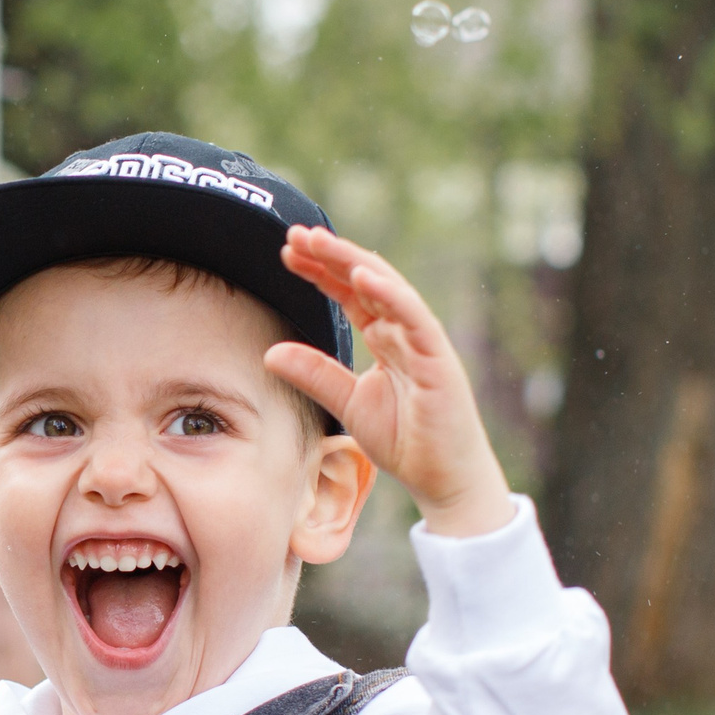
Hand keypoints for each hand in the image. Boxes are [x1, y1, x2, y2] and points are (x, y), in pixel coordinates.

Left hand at [266, 226, 515, 538]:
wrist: (444, 479)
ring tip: (319, 243)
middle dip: (330, 256)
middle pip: (366, 281)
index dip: (320, 272)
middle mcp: (405, 331)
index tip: (288, 254)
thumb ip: (315, 375)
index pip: (350, 294)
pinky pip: (413, 317)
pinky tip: (361, 276)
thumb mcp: (348, 403)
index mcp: (386, 338)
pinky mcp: (438, 358)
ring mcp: (423, 341)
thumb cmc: (407, 442)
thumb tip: (270, 352)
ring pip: (388, 289)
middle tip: (295, 234)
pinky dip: (389, 294)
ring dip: (352, 262)